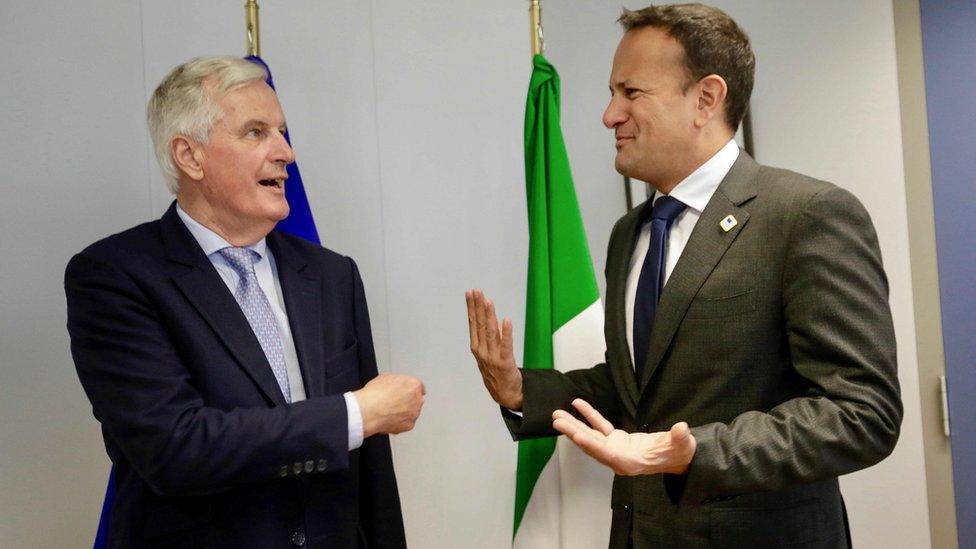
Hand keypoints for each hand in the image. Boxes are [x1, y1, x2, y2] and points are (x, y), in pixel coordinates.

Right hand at [354, 373, 424, 436]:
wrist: (369, 411)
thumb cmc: (375, 394)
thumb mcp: (386, 377)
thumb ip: (397, 381)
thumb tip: (395, 385)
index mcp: (414, 385)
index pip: (417, 387)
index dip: (409, 389)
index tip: (404, 391)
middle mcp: (417, 399)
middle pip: (416, 400)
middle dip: (408, 401)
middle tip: (395, 401)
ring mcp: (414, 413)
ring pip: (412, 413)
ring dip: (404, 412)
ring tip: (389, 411)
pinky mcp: (409, 425)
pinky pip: (406, 423)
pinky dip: (399, 422)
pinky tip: (389, 419)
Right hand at [466, 289, 522, 409]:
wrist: (505, 394)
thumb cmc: (496, 373)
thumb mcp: (486, 355)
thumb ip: (486, 338)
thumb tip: (486, 317)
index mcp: (476, 348)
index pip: (473, 324)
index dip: (472, 308)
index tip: (470, 293)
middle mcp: (482, 351)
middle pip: (480, 325)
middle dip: (477, 306)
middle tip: (476, 291)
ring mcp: (492, 357)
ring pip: (490, 332)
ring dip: (489, 315)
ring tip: (487, 300)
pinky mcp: (505, 362)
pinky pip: (506, 345)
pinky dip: (506, 332)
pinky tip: (506, 320)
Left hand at [552, 399, 695, 475]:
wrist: (677, 456)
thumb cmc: (679, 453)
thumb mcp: (682, 446)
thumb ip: (680, 438)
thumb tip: (682, 429)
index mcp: (629, 463)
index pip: (606, 453)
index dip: (592, 445)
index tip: (576, 436)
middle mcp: (617, 458)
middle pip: (591, 445)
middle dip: (573, 433)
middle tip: (557, 421)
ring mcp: (615, 449)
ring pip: (591, 436)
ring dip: (574, 425)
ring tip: (558, 415)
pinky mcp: (617, 440)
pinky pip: (600, 426)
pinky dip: (590, 416)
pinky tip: (578, 404)